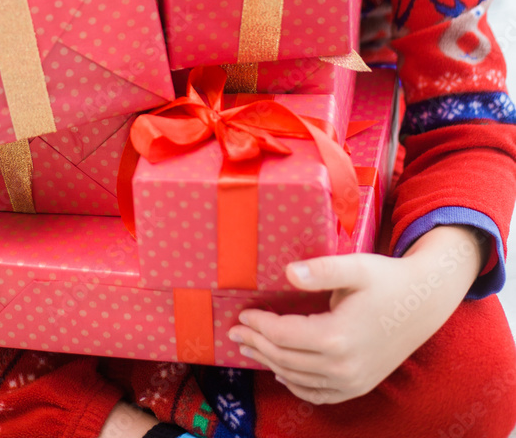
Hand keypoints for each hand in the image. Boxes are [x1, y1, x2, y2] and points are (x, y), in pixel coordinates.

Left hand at [228, 226, 485, 403]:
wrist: (424, 302)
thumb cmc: (387, 279)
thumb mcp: (355, 267)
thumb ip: (320, 269)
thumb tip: (288, 272)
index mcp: (337, 337)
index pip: (284, 336)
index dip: (259, 325)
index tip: (242, 314)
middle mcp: (343, 366)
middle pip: (286, 359)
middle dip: (257, 344)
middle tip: (235, 332)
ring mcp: (352, 381)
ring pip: (298, 378)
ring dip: (270, 363)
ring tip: (249, 348)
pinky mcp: (359, 385)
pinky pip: (319, 394)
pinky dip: (296, 385)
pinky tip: (282, 373)